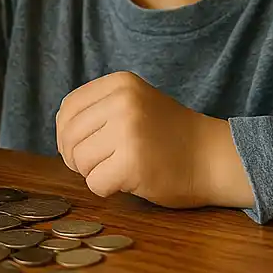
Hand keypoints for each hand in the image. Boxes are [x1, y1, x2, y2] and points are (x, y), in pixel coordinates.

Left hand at [55, 71, 251, 208]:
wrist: (212, 157)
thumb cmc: (169, 136)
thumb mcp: (135, 103)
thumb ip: (101, 109)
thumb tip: (60, 133)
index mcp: (120, 83)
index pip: (67, 109)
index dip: (67, 134)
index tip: (85, 147)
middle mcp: (122, 101)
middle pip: (69, 136)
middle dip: (77, 158)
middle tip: (101, 165)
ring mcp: (128, 130)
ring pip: (80, 161)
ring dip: (94, 173)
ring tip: (120, 169)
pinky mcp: (133, 162)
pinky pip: (95, 183)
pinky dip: (107, 189)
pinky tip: (130, 181)